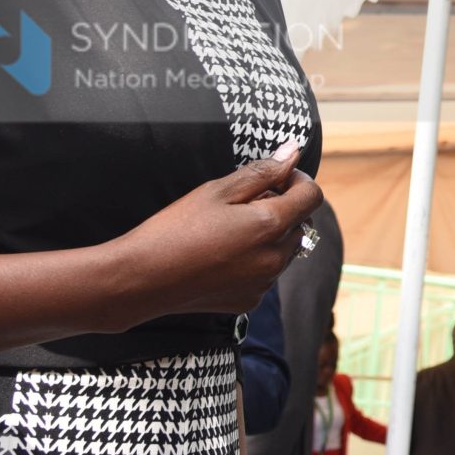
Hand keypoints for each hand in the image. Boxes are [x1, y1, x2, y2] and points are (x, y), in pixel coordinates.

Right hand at [110, 142, 320, 323]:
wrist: (142, 280)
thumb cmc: (175, 229)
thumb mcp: (217, 191)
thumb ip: (261, 172)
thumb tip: (292, 153)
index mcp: (270, 226)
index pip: (312, 196)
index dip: (297, 180)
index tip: (276, 177)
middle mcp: (275, 258)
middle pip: (300, 223)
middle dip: (282, 207)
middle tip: (242, 202)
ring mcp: (263, 283)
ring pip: (285, 249)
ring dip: (270, 235)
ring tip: (229, 229)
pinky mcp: (249, 300)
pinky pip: (266, 273)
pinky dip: (255, 260)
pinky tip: (221, 254)